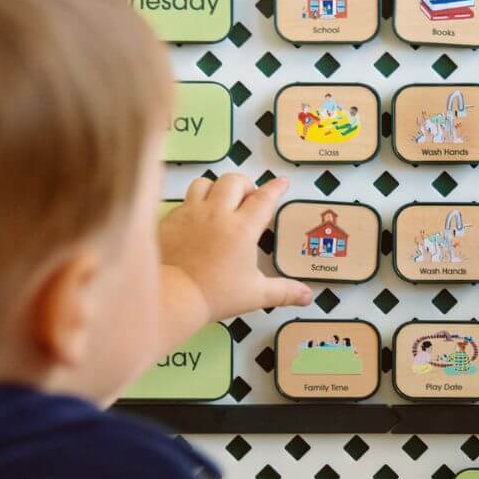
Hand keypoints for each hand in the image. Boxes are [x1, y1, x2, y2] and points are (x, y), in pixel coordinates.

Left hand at [159, 174, 311, 325]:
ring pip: (205, 183)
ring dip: (217, 188)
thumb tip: (308, 296)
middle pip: (234, 181)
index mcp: (242, 228)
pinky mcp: (170, 219)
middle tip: (249, 199)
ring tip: (221, 202)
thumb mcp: (255, 294)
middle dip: (246, 185)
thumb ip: (284, 292)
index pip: (264, 199)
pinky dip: (194, 204)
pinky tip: (197, 220)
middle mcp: (217, 213)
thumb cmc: (216, 295)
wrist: (172, 296)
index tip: (281, 183)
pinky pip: (184, 201)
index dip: (275, 188)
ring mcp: (190, 213)